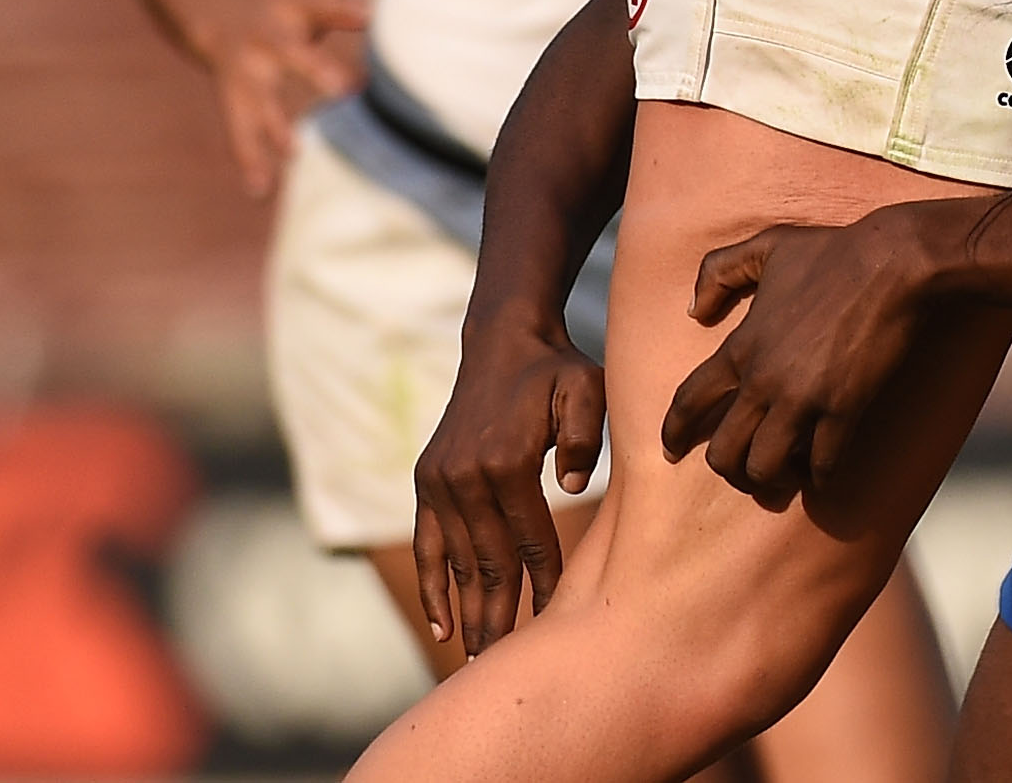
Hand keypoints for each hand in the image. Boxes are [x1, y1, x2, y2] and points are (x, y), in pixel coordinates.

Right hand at [208, 0, 381, 197]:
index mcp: (290, 7)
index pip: (322, 4)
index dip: (343, 9)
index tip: (366, 16)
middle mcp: (265, 37)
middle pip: (292, 52)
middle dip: (316, 69)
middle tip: (348, 88)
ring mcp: (242, 67)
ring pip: (259, 98)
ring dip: (275, 125)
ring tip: (297, 153)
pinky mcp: (229, 92)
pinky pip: (239, 129)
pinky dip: (249, 158)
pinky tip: (260, 190)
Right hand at [412, 320, 604, 653]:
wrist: (504, 343)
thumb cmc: (558, 370)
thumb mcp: (584, 388)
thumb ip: (584, 434)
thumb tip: (575, 486)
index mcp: (505, 462)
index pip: (530, 540)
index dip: (545, 583)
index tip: (558, 622)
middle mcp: (464, 477)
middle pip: (488, 563)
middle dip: (500, 617)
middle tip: (508, 667)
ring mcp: (439, 481)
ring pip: (458, 562)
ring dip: (468, 613)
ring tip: (478, 659)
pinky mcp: (427, 481)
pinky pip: (427, 545)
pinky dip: (434, 586)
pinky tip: (441, 626)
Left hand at [659, 208, 950, 507]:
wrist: (893, 262)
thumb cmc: (832, 252)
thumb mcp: (765, 246)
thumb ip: (719, 271)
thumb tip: (695, 310)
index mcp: (741, 346)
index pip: (689, 402)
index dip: (673, 431)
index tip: (669, 451)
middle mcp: (764, 381)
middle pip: (724, 452)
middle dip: (728, 469)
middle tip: (744, 468)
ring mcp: (803, 400)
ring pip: (765, 468)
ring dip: (770, 478)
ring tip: (783, 472)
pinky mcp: (844, 410)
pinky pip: (821, 463)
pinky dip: (818, 475)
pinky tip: (822, 471)